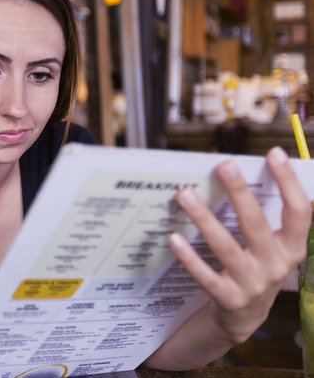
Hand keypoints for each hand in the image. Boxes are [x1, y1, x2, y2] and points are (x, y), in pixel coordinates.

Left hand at [170, 146, 310, 343]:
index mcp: (291, 248)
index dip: (289, 182)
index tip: (274, 154)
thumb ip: (264, 219)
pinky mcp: (228, 298)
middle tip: (223, 164)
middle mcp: (275, 265)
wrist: (244, 319)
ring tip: (185, 194)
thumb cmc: (255, 270)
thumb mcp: (271, 248)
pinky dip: (189, 257)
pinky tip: (174, 238)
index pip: (299, 211)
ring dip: (204, 218)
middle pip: (256, 223)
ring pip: (226, 246)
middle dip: (239, 192)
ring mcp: (252, 284)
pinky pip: (205, 275)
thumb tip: (240, 175)